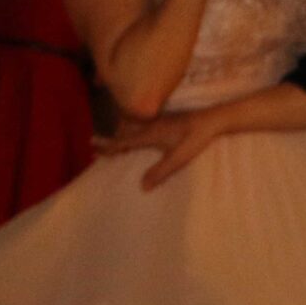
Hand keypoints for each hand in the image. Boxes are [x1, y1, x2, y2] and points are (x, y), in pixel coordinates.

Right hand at [96, 111, 217, 189]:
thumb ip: (160, 172)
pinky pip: (142, 120)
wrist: (212, 120)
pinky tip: (140, 129)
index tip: (93, 148)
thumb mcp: (178, 159)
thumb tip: (142, 187)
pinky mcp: (167, 117)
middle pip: (124, 129)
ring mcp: (158, 119)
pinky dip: (134, 124)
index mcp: (149, 134)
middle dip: (112, 137)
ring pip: (132, 121)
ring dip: (122, 128)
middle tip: (99, 143)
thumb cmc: (195, 139)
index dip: (108, 146)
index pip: (123, 141)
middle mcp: (149, 124)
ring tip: (117, 137)